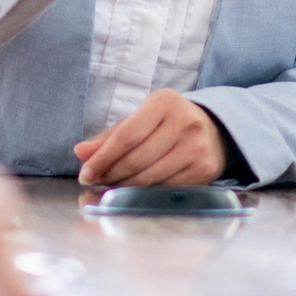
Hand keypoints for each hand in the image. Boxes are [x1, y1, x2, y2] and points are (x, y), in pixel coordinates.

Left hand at [73, 89, 226, 187]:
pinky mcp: (204, 171)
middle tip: (94, 182)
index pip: (126, 135)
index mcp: (164, 102)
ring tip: (109, 186)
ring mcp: (197, 148)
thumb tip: (81, 152)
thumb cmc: (168, 123)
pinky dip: (144, 192)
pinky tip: (133, 190)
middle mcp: (184, 123)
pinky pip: (164, 188)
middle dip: (109, 174)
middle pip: (136, 159)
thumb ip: (110, 136)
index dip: (102, 157)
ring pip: (149, 177)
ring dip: (123, 186)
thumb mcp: (140, 119)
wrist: (214, 130)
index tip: (85, 172)